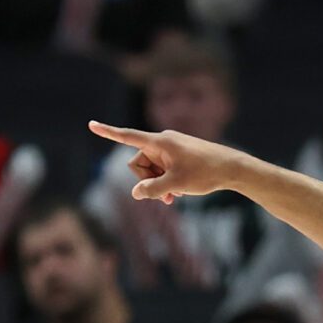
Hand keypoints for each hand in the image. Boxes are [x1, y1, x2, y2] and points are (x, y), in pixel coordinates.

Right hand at [88, 120, 247, 202]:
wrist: (232, 169)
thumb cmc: (205, 173)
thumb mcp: (176, 185)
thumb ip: (152, 190)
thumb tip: (135, 193)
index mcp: (159, 142)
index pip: (128, 136)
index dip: (108, 132)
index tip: (91, 124)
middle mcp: (163, 141)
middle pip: (139, 163)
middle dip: (146, 181)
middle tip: (165, 196)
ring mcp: (171, 148)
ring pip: (151, 169)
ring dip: (157, 185)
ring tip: (174, 198)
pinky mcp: (178, 155)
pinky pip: (163, 169)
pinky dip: (166, 182)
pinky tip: (179, 193)